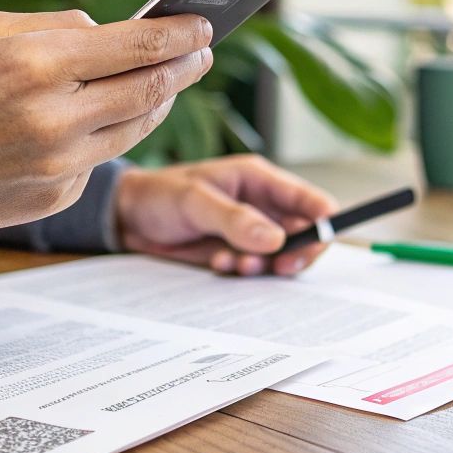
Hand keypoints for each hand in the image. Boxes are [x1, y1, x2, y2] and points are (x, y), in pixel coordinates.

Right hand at [0, 9, 213, 285]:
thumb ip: (54, 27)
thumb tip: (110, 32)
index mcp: (36, 64)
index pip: (138, 45)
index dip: (180, 33)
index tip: (203, 25)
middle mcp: (54, 119)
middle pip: (150, 90)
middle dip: (185, 68)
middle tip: (201, 53)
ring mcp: (56, 167)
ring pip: (133, 130)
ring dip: (158, 103)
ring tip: (167, 82)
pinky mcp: (51, 198)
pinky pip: (96, 161)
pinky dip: (104, 137)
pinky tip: (99, 121)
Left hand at [114, 156, 337, 275]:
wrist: (128, 218)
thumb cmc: (161, 196)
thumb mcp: (196, 202)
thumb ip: (235, 220)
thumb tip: (275, 239)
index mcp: (260, 180)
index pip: (310, 201)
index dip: (324, 222)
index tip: (317, 243)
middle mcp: (262, 206)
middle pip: (304, 233)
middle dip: (296, 252)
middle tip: (279, 267)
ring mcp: (251, 232)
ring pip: (282, 256)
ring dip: (265, 266)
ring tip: (235, 265)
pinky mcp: (237, 252)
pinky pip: (256, 269)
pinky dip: (243, 272)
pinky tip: (218, 264)